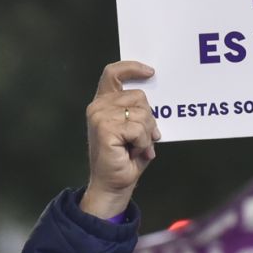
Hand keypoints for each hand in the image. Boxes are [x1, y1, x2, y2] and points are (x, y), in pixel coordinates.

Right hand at [81, 61, 159, 217]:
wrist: (113, 184)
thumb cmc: (125, 159)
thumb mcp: (134, 129)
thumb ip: (140, 112)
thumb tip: (154, 104)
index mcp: (103, 103)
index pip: (113, 73)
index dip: (132, 68)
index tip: (150, 72)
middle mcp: (98, 106)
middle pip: (139, 97)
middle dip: (149, 119)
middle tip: (144, 139)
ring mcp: (100, 116)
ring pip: (142, 114)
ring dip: (147, 134)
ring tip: (137, 148)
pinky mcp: (105, 128)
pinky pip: (139, 129)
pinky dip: (143, 143)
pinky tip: (134, 152)